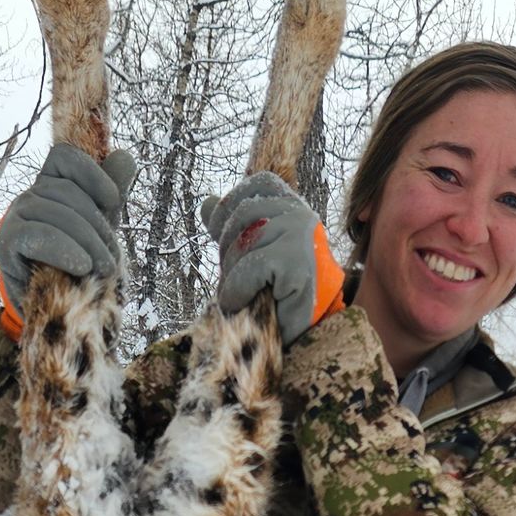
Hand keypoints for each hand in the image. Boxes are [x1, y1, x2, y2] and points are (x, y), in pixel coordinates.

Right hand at [0, 143, 137, 333]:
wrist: (55, 314)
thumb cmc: (80, 268)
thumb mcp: (100, 230)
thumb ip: (111, 195)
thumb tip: (125, 156)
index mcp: (52, 187)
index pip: (64, 158)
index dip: (91, 173)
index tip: (113, 202)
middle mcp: (30, 197)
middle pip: (66, 191)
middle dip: (97, 226)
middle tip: (112, 260)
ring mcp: (15, 219)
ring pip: (54, 212)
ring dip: (86, 242)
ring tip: (103, 270)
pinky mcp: (5, 245)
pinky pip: (34, 235)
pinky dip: (62, 249)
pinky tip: (81, 266)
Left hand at [200, 172, 344, 343]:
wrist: (308, 331)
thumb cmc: (279, 292)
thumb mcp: (254, 251)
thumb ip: (232, 226)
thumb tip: (206, 203)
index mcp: (292, 206)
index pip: (257, 185)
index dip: (232, 207)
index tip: (223, 237)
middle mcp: (300, 214)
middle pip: (242, 214)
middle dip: (228, 249)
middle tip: (236, 279)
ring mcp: (300, 236)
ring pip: (244, 241)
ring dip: (232, 274)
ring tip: (241, 294)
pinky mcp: (296, 264)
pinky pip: (251, 267)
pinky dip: (237, 289)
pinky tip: (239, 302)